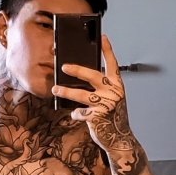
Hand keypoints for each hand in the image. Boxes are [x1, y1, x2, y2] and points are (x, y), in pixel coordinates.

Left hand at [52, 35, 134, 151]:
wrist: (119, 137)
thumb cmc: (113, 115)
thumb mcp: (111, 98)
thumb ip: (101, 87)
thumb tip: (80, 77)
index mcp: (117, 85)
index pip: (112, 64)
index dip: (107, 50)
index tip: (102, 37)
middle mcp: (113, 92)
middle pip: (93, 76)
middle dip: (77, 70)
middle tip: (64, 67)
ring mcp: (106, 105)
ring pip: (82, 94)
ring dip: (66, 92)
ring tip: (56, 89)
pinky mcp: (98, 117)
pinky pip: (80, 112)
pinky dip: (76, 113)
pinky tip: (76, 114)